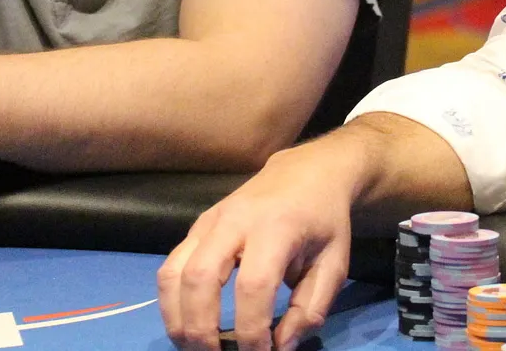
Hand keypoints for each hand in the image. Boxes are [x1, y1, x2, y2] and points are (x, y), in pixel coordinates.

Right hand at [159, 143, 357, 350]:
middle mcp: (235, 220)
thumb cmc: (324, 220)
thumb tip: (281, 346)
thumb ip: (310, 308)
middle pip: (200, 278)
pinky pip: (171, 264)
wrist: (307, 172)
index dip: (252, 329)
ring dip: (176, 317)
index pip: (253, 286)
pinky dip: (171, 299)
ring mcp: (210, 220)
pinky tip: (186, 322)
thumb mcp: (334, 264)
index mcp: (276, 227)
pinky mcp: (198, 225)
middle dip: (201, 328)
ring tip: (192, 346)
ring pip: (174, 271)